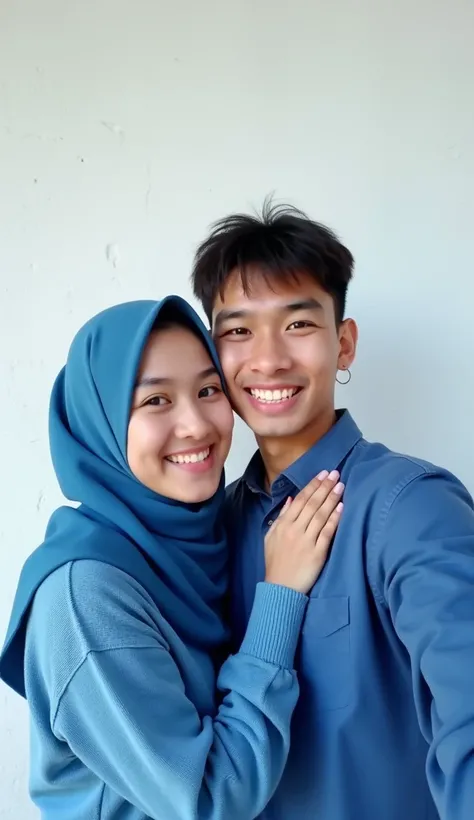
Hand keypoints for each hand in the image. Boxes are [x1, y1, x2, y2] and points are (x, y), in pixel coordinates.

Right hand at [264, 471, 342, 594]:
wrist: (280, 588)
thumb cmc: (275, 563)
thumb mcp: (271, 537)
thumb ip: (281, 517)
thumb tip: (291, 500)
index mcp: (283, 525)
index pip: (300, 500)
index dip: (312, 485)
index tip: (323, 474)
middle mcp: (295, 530)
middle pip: (312, 504)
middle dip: (324, 487)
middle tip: (335, 473)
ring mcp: (306, 541)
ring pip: (320, 515)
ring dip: (331, 498)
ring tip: (340, 485)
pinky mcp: (317, 553)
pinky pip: (327, 532)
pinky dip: (334, 519)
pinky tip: (341, 507)